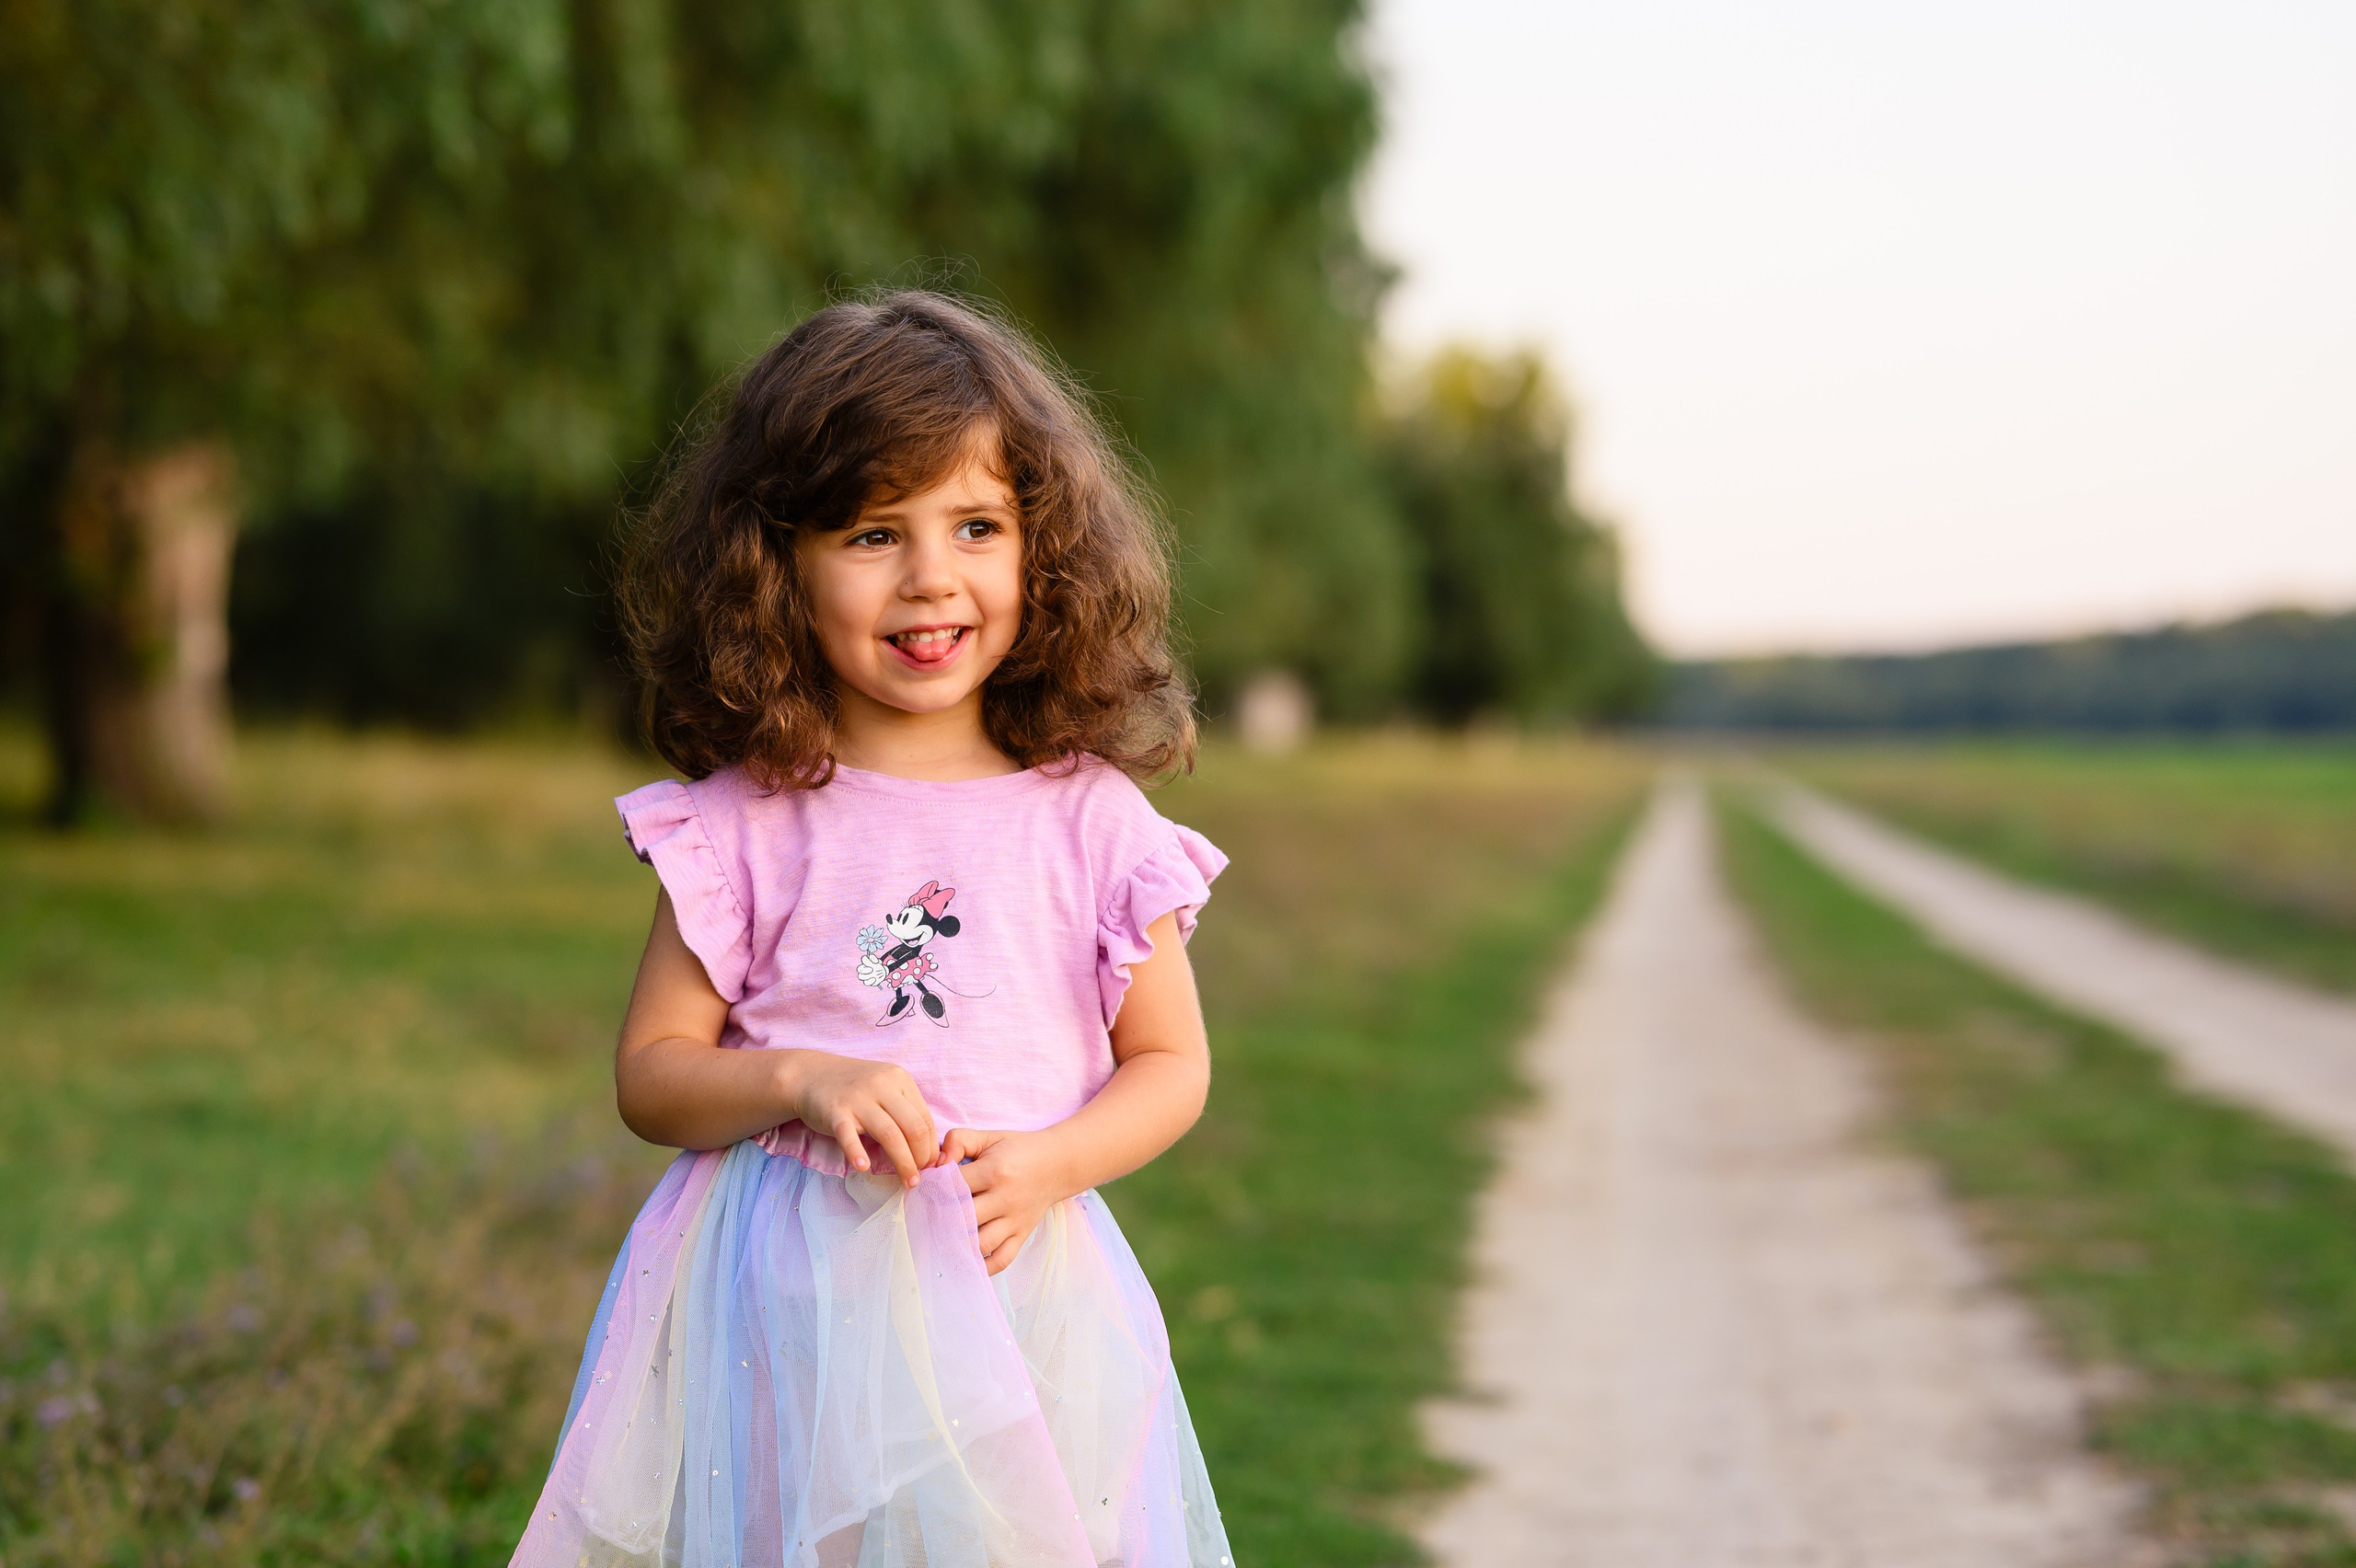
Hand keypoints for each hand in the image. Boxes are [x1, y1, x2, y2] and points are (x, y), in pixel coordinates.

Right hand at [783, 1051, 938, 1186]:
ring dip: (902, 1162)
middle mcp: (882, 1085)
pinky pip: (849, 1135)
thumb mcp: (884, 1088)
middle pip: (913, 1127)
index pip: (924, 1118)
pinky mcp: (835, 1111)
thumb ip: (904, 1110)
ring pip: (889, 1134)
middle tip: (918, 1177)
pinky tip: (863, 1167)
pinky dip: (857, 1152)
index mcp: (899, 1079)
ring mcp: (858, 1098)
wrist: (810, 1075)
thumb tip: (926, 1148)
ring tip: (907, 1181)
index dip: (931, 1147)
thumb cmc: (854, 1087)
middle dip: (921, 1157)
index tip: (929, 1166)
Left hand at [940, 1128, 1075, 1274]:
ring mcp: (1014, 1221)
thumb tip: (937, 1162)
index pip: (954, 1186)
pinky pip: (1002, 1259)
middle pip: (963, 1218)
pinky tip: (967, 1262)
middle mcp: (1005, 1199)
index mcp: (994, 1171)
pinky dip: (983, 1267)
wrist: (1058, 1164)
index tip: (925, 1190)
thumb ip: (959, 1140)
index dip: (934, 1188)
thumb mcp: (990, 1136)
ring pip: (980, 1243)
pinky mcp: (1022, 1235)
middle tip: (926, 1219)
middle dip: (940, 1219)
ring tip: (941, 1242)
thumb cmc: (1019, 1150)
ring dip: (958, 1246)